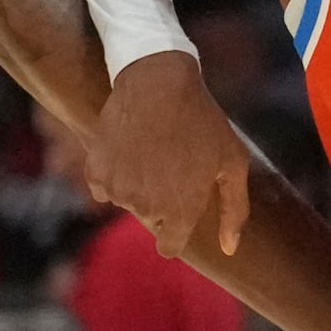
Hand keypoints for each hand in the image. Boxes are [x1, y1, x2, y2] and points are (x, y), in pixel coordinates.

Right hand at [86, 51, 250, 256]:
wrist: (158, 81)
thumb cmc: (202, 120)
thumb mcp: (232, 162)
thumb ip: (235, 210)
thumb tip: (229, 249)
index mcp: (181, 211)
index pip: (169, 247)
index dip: (175, 227)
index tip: (178, 206)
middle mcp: (147, 207)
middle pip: (149, 219)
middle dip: (159, 200)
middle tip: (169, 164)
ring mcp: (118, 190)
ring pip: (125, 202)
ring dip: (134, 185)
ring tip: (150, 151)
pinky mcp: (95, 172)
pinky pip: (102, 187)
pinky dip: (112, 173)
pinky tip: (128, 148)